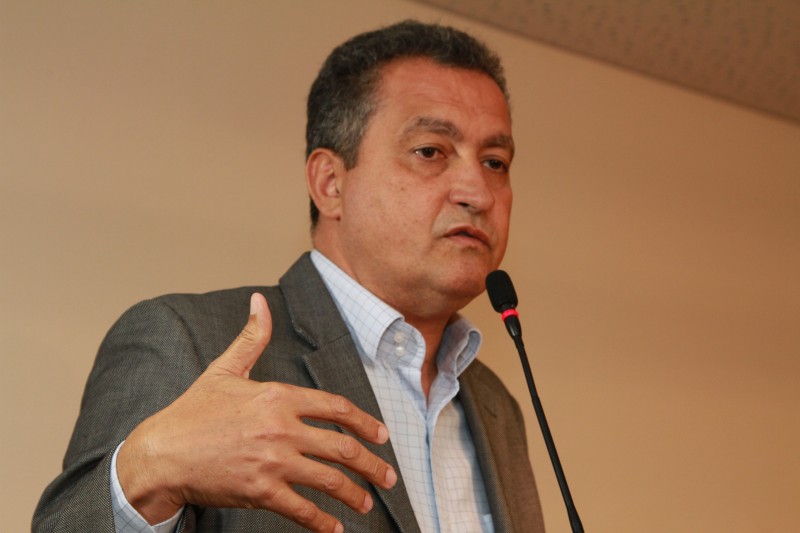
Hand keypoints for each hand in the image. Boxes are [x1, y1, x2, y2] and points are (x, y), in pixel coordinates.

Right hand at [117, 293, 396, 532]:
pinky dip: (322, 522)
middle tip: (387, 477)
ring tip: (367, 503)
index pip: (336, 409)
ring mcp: (273, 462)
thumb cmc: (192, 412)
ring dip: (355, 494)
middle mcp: (282, 429)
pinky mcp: (260, 492)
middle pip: (342, 448)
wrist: (160, 454)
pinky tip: (334, 529)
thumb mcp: (224, 369)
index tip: (381, 436)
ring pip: (329, 480)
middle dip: (372, 465)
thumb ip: (251, 338)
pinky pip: (301, 509)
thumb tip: (260, 302)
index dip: (364, 423)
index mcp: (278, 397)